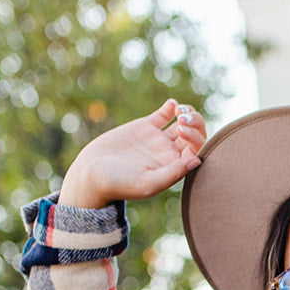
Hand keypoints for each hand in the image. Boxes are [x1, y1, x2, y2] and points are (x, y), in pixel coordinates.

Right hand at [57, 100, 206, 208]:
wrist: (92, 174)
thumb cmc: (120, 184)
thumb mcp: (147, 183)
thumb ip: (173, 173)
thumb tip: (197, 161)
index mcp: (175, 168)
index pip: (197, 151)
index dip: (197, 138)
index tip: (182, 132)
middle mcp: (170, 154)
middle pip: (195, 135)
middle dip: (196, 123)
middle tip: (182, 119)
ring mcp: (158, 139)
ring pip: (183, 124)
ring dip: (187, 114)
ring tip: (179, 111)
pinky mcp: (145, 127)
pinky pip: (164, 115)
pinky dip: (172, 107)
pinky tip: (171, 105)